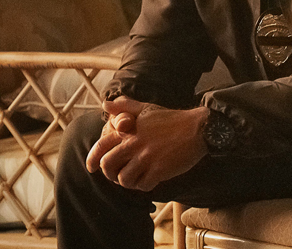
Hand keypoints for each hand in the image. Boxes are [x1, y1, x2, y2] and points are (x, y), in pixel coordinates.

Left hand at [85, 97, 208, 191]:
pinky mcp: (159, 169)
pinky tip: (150, 180)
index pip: (101, 146)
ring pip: (124, 179)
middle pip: (108, 165)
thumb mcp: (147, 108)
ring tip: (136, 178)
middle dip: (110, 174)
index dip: (92, 159)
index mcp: (129, 130)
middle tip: (118, 175)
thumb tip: (105, 104)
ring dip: (128, 182)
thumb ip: (125, 107)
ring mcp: (147, 157)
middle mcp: (135, 143)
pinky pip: (143, 185)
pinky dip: (144, 186)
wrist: (199, 128)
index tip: (92, 168)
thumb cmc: (173, 119)